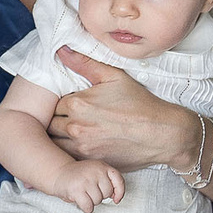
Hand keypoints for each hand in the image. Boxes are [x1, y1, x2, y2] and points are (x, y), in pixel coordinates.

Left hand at [48, 49, 197, 169]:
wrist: (161, 134)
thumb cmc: (140, 105)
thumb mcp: (114, 77)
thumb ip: (84, 63)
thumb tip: (61, 50)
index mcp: (78, 103)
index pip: (53, 104)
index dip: (61, 105)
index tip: (70, 107)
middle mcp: (76, 126)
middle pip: (51, 124)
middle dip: (58, 121)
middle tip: (70, 120)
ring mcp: (82, 147)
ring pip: (55, 143)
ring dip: (60, 138)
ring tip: (74, 134)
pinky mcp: (90, 162)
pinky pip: (67, 158)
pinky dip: (68, 153)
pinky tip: (81, 146)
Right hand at [52, 159, 124, 211]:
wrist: (58, 173)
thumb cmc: (79, 177)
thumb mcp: (95, 172)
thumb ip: (107, 181)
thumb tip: (115, 198)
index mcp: (101, 166)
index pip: (118, 180)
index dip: (120, 192)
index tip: (115, 199)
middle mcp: (95, 171)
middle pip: (107, 193)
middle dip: (100, 196)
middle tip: (89, 191)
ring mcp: (86, 180)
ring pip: (98, 201)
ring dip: (91, 202)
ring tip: (83, 194)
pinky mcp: (77, 190)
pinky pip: (88, 206)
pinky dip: (86, 208)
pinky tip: (80, 201)